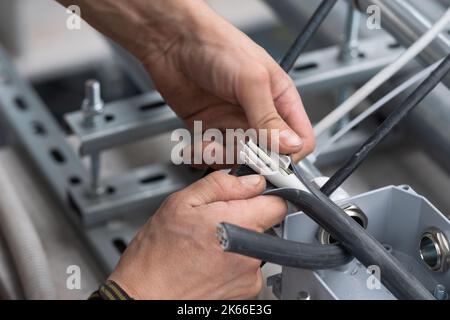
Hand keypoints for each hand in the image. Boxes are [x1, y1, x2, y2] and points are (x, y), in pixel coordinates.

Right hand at [108, 172, 286, 298]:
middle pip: (267, 223)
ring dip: (240, 241)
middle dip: (246, 217)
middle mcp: (250, 252)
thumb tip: (250, 181)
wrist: (145, 295)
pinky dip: (235, 262)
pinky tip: (211, 261)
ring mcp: (250, 275)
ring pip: (257, 244)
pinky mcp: (246, 290)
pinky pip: (249, 266)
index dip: (263, 196)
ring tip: (209, 245)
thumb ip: (221, 186)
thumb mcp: (181, 203)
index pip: (277, 203)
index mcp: (238, 223)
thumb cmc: (156, 255)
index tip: (250, 196)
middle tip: (217, 221)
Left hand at [142, 4, 314, 162]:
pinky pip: (214, 154)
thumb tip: (291, 145)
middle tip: (236, 150)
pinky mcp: (209, 129)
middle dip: (252, 159)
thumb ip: (269, 116)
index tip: (274, 161)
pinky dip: (205, 154)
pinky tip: (199, 143)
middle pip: (268, 155)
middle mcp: (258, 114)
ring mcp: (233, 123)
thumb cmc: (215, 44)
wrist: (171, 41)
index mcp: (279, 98)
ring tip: (211, 144)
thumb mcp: (250, 80)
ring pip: (239, 158)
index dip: (290, 155)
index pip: (299, 139)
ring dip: (224, 156)